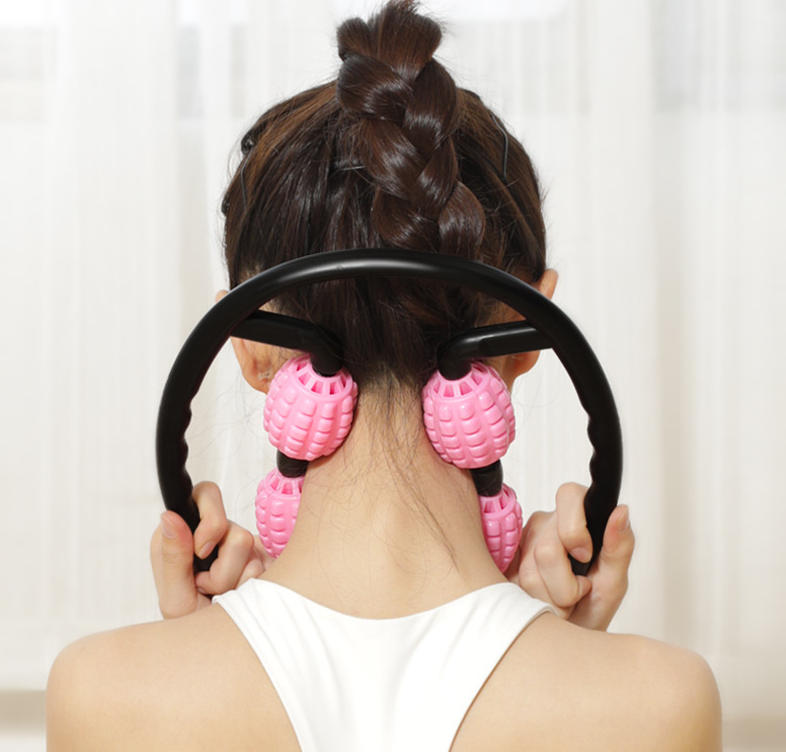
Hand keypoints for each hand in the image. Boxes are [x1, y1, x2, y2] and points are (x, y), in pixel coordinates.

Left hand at [150, 481, 270, 618]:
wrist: (221, 652)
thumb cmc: (191, 628)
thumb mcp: (175, 598)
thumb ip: (173, 556)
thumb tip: (169, 515)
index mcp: (185, 535)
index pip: (203, 495)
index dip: (208, 520)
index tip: (202, 551)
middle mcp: (215, 536)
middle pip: (232, 525)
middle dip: (224, 560)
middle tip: (211, 584)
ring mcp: (241, 547)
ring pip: (249, 547)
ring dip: (234, 581)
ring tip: (222, 598)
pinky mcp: (264, 560)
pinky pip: (265, 564)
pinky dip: (250, 587)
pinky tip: (240, 597)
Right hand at [505, 482, 634, 629]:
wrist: (566, 640)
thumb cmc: (593, 608)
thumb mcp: (614, 581)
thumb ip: (620, 546)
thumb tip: (621, 511)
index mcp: (577, 517)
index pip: (569, 495)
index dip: (574, 529)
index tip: (585, 556)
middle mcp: (546, 524)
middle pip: (547, 549)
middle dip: (565, 585)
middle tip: (577, 593)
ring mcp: (520, 543)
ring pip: (530, 573)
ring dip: (550, 599)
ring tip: (560, 602)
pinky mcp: (503, 564)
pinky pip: (511, 584)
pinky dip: (530, 602)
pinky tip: (538, 600)